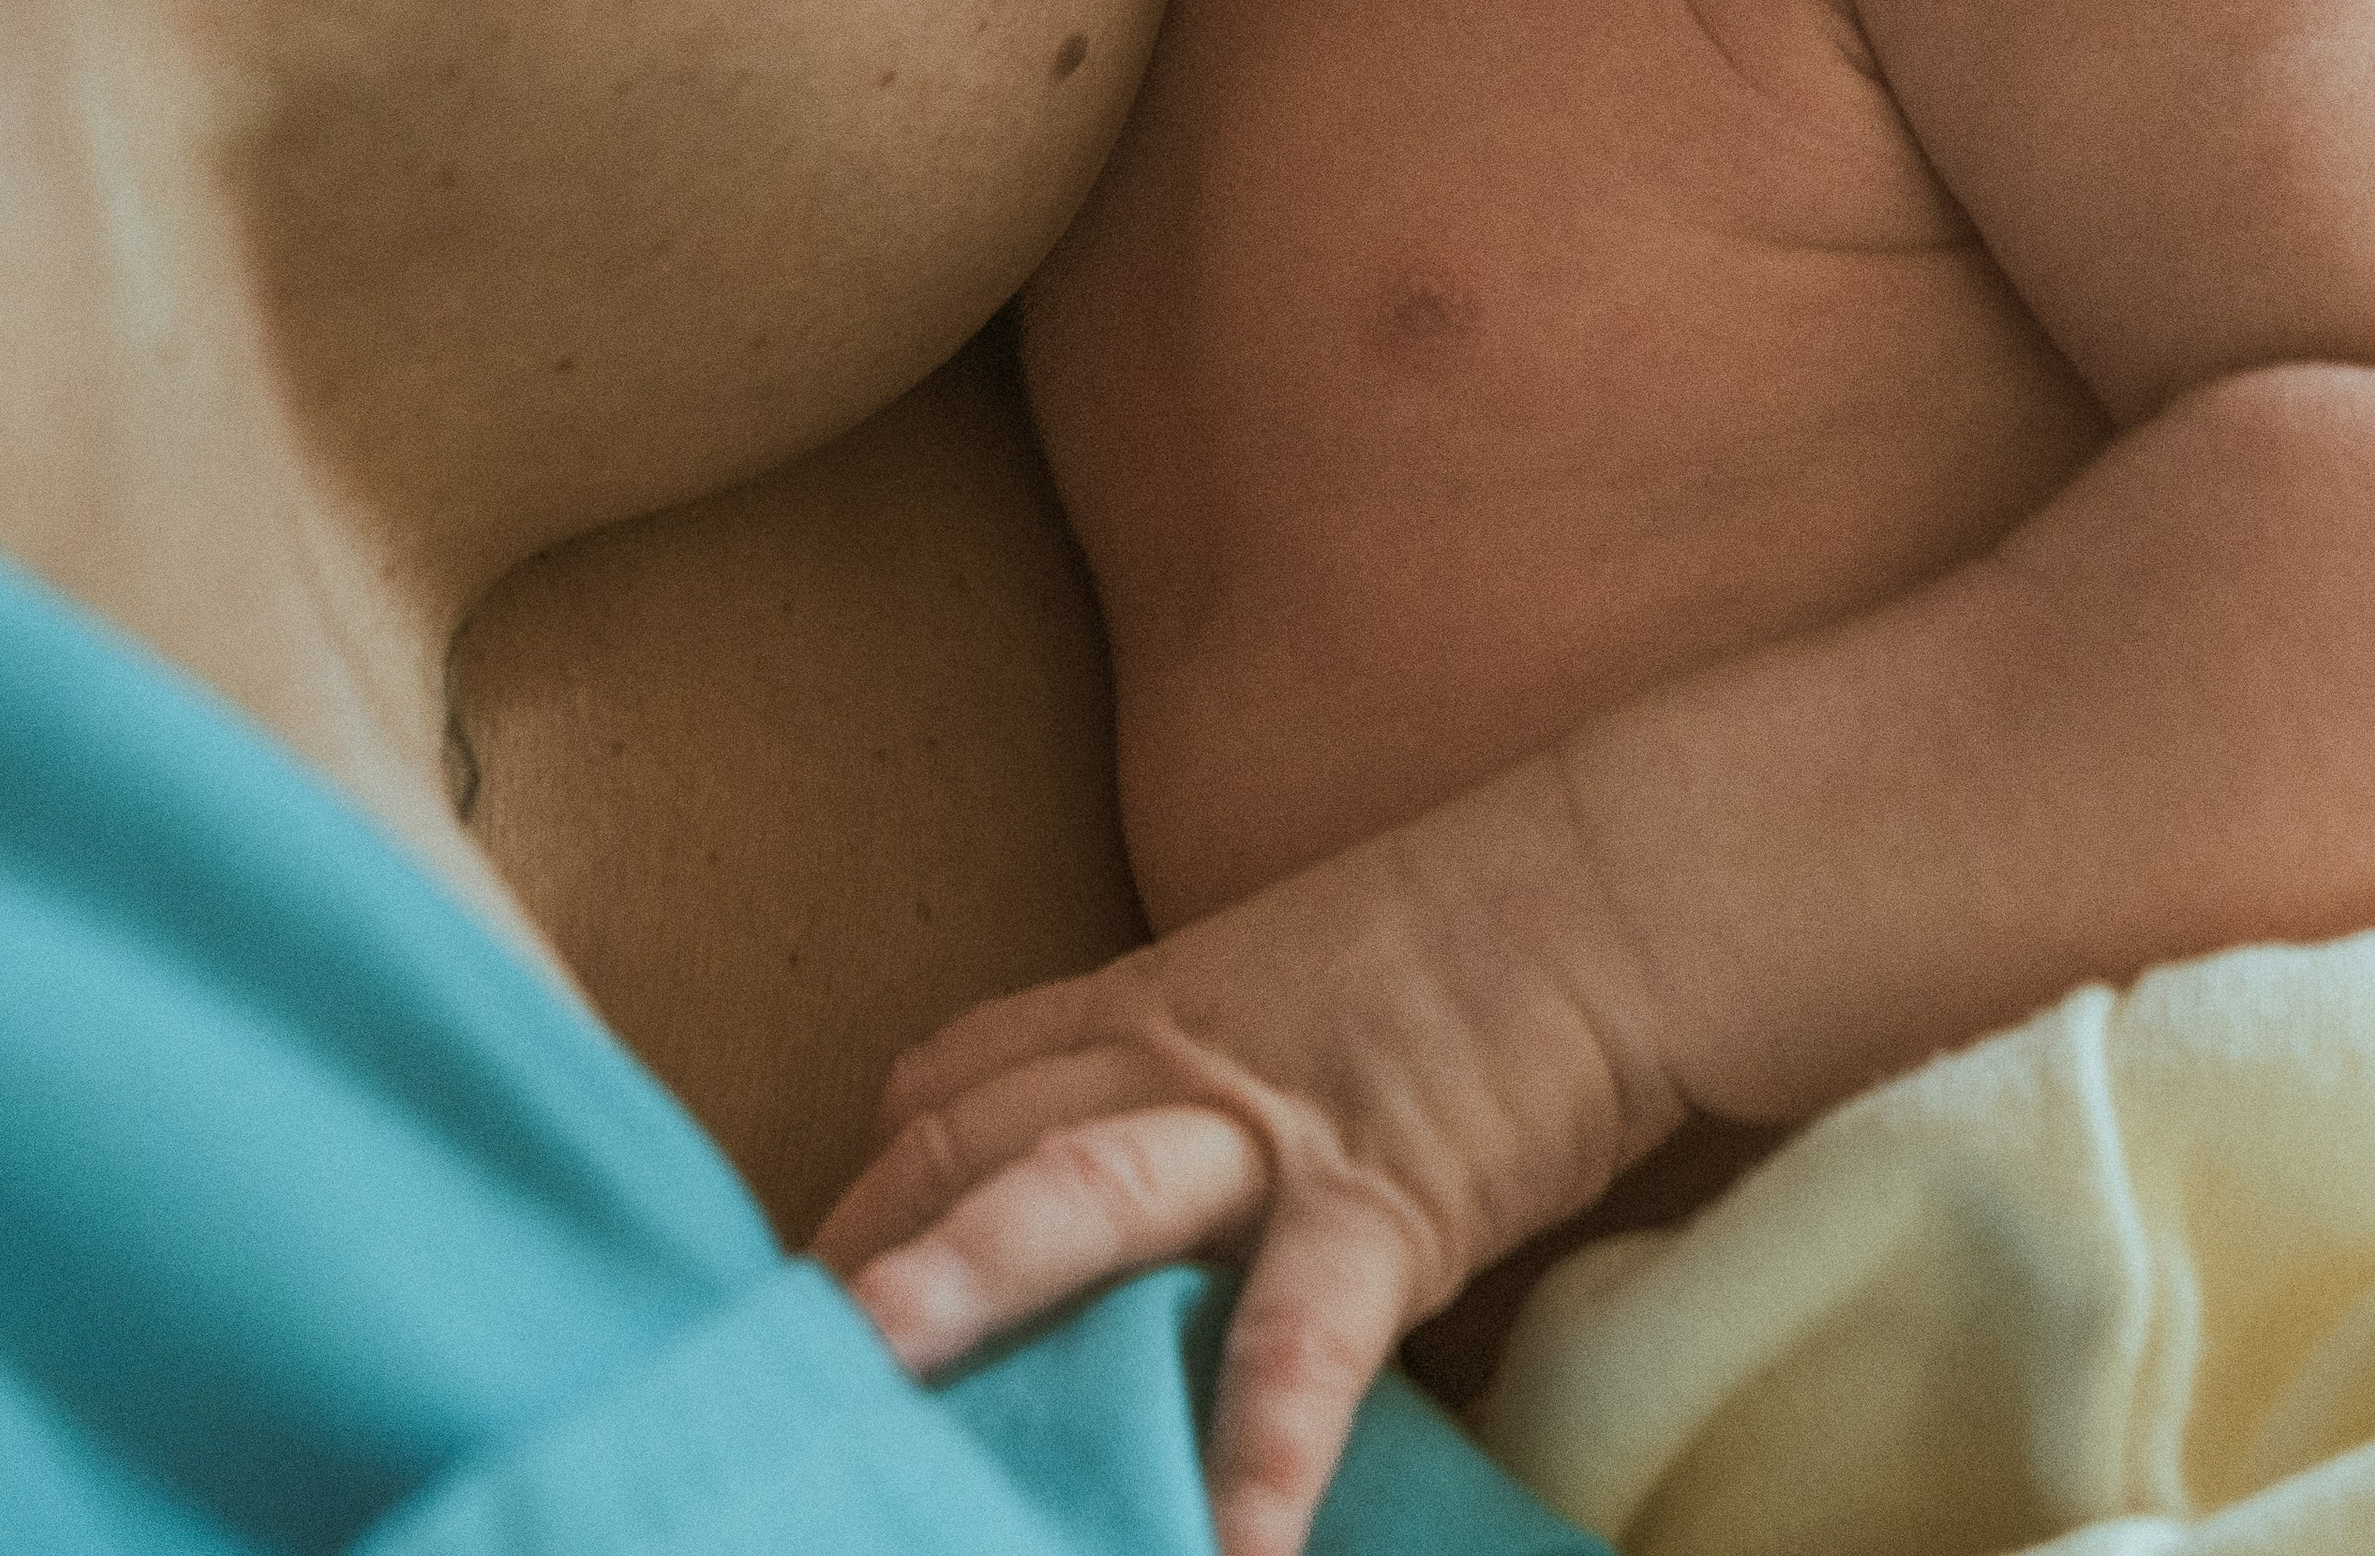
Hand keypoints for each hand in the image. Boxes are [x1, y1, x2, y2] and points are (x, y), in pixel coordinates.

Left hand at [814, 744, 1683, 1555]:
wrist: (1615, 884)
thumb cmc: (1472, 949)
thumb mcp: (1292, 996)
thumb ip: (1192, 1083)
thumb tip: (1129, 1212)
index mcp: (1149, 1004)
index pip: (955, 1083)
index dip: (862, 1185)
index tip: (800, 1289)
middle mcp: (1175, 1055)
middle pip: (974, 1137)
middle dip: (862, 1247)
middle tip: (759, 1361)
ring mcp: (1270, 1123)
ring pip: (1082, 1193)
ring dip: (968, 1281)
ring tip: (874, 1389)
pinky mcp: (1386, 1192)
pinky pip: (1302, 1330)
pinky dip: (1259, 1439)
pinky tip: (1226, 1551)